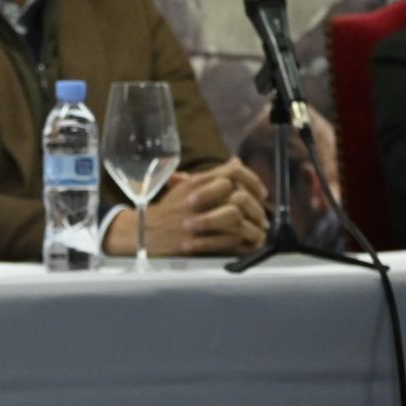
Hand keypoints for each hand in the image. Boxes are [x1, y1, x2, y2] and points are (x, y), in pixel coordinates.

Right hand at [104, 157, 268, 256]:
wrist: (144, 233)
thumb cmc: (170, 210)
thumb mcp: (188, 186)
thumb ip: (214, 175)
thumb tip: (237, 162)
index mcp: (195, 183)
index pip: (233, 174)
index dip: (253, 182)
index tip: (261, 193)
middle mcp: (195, 199)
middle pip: (238, 196)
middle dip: (256, 208)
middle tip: (262, 216)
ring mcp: (195, 221)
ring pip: (236, 219)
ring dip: (251, 227)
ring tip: (257, 232)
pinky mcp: (195, 243)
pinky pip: (228, 241)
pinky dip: (242, 243)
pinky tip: (246, 244)